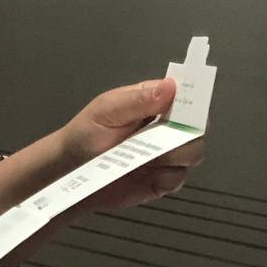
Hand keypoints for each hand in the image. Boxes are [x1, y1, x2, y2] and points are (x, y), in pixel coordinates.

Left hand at [60, 78, 203, 209]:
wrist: (70, 170)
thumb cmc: (87, 131)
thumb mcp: (108, 109)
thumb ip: (139, 100)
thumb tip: (171, 86)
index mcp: (154, 102)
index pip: (185, 97)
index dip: (193, 102)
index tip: (189, 111)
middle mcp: (165, 127)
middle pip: (196, 129)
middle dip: (188, 134)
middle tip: (165, 139)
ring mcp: (164, 155)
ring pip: (192, 154)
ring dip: (177, 156)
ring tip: (150, 158)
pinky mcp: (160, 181)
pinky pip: (178, 180)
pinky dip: (168, 178)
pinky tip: (149, 175)